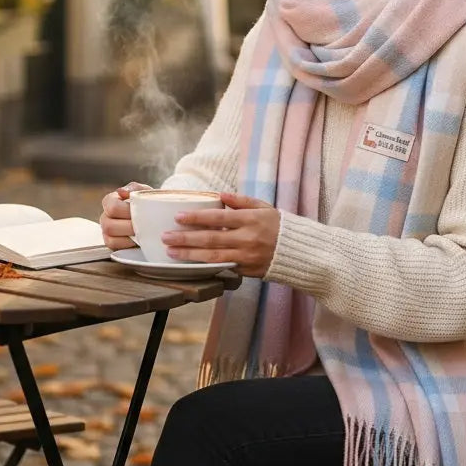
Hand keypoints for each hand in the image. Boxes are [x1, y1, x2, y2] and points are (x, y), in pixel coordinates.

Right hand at [100, 182, 150, 250]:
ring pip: (111, 238)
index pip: (112, 207)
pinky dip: (128, 245)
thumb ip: (134, 189)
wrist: (154, 215)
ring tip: (142, 232)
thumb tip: (121, 191)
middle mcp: (105, 217)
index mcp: (110, 201)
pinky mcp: (112, 244)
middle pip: (109, 226)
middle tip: (143, 225)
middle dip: (129, 226)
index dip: (127, 211)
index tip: (140, 212)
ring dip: (129, 237)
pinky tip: (138, 240)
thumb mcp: (143, 192)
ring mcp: (106, 232)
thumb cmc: (146, 202)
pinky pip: (115, 247)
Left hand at [160, 193, 280, 277]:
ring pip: (212, 257)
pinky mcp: (247, 271)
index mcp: (250, 220)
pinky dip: (206, 265)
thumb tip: (220, 194)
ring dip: (189, 254)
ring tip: (171, 251)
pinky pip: (223, 268)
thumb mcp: (264, 207)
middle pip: (211, 239)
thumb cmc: (280, 226)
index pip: (218, 217)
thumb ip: (241, 201)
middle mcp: (247, 239)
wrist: (300, 252)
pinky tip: (189, 263)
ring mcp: (246, 257)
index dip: (197, 217)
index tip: (178, 217)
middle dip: (186, 238)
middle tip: (165, 236)